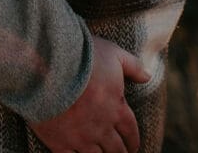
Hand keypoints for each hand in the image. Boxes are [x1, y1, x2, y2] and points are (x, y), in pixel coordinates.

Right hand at [29, 36, 149, 152]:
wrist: (49, 67)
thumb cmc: (83, 57)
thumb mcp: (113, 54)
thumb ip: (133, 66)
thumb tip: (148, 76)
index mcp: (116, 109)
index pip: (130, 131)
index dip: (133, 140)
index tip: (134, 146)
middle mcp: (102, 128)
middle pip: (116, 149)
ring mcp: (80, 138)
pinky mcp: (59, 142)